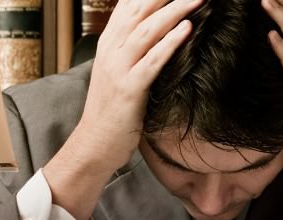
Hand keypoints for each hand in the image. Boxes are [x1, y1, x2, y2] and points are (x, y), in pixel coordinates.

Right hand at [44, 0, 200, 219]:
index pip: (130, 4)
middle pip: (140, 9)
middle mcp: (111, 49)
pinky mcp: (129, 88)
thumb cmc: (113, 109)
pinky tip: (187, 30)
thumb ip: (134, 48)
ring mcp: (118, 68)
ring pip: (148, 30)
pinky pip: (152, 60)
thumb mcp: (119, 71)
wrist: (95, 142)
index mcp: (110, 42)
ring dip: (175, 10)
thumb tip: (159, 31)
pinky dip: (170, 43)